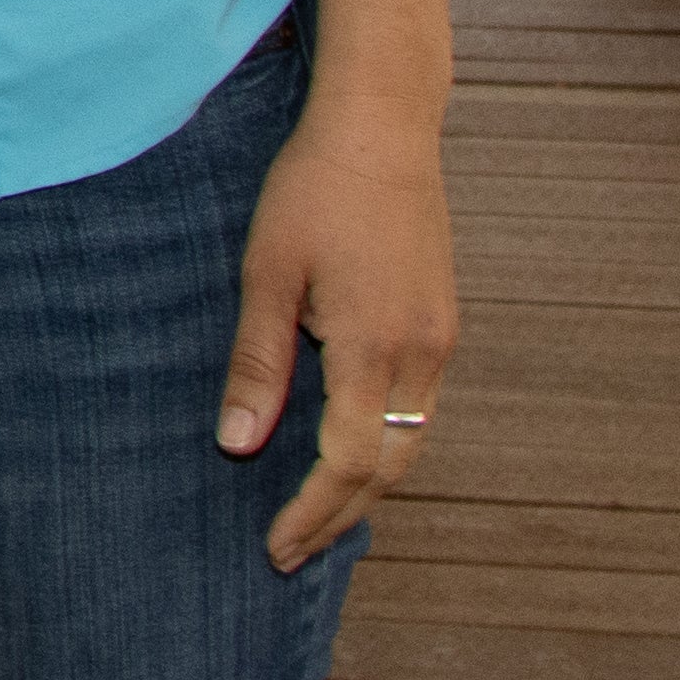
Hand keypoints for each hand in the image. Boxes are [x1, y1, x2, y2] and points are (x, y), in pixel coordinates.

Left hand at [226, 92, 453, 564]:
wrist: (383, 130)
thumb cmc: (313, 192)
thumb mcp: (266, 275)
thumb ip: (256, 364)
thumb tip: (237, 445)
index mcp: (373, 347)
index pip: (349, 463)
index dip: (314, 514)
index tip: (277, 548)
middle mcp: (422, 354)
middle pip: (389, 467)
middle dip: (341, 515)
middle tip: (289, 549)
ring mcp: (441, 339)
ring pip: (411, 441)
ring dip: (367, 484)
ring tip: (315, 514)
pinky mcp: (443, 322)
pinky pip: (418, 406)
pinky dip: (386, 442)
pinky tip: (348, 447)